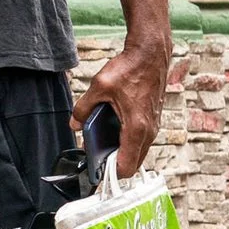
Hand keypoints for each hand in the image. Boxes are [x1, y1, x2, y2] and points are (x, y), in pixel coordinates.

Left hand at [73, 41, 168, 176]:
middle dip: (115, 165)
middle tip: (96, 160)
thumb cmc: (130, 69)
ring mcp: (154, 125)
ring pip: (138, 152)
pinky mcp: (153, 119)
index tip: (97, 174)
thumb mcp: (98, 87)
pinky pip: (141, 141)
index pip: (127, 167)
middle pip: (133, 163)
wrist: (151, 54)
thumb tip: (74, 124)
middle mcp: (149, 130)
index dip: (111, 175)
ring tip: (102, 148)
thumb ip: (83, 108)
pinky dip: (128, 143)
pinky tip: (113, 134)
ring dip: (122, 154)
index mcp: (136, 128)